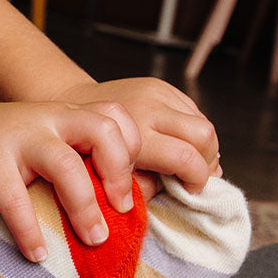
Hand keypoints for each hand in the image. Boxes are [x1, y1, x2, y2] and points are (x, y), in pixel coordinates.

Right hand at [0, 99, 140, 261]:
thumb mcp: (42, 142)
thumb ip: (75, 161)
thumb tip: (119, 211)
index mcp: (64, 116)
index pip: (116, 118)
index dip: (133, 154)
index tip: (130, 193)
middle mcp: (47, 120)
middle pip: (102, 130)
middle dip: (120, 174)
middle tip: (122, 213)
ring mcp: (17, 139)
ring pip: (65, 164)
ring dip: (84, 207)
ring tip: (92, 241)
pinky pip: (14, 198)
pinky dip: (29, 230)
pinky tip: (36, 254)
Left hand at [56, 77, 219, 190]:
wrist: (69, 103)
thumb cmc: (85, 144)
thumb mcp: (111, 174)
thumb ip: (145, 187)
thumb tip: (178, 192)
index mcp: (135, 134)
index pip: (186, 157)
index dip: (197, 179)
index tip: (189, 190)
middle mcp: (150, 108)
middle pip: (205, 135)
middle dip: (208, 160)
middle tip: (195, 176)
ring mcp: (157, 92)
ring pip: (203, 121)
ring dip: (202, 146)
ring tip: (187, 160)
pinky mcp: (160, 85)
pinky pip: (193, 109)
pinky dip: (192, 130)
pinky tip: (177, 141)